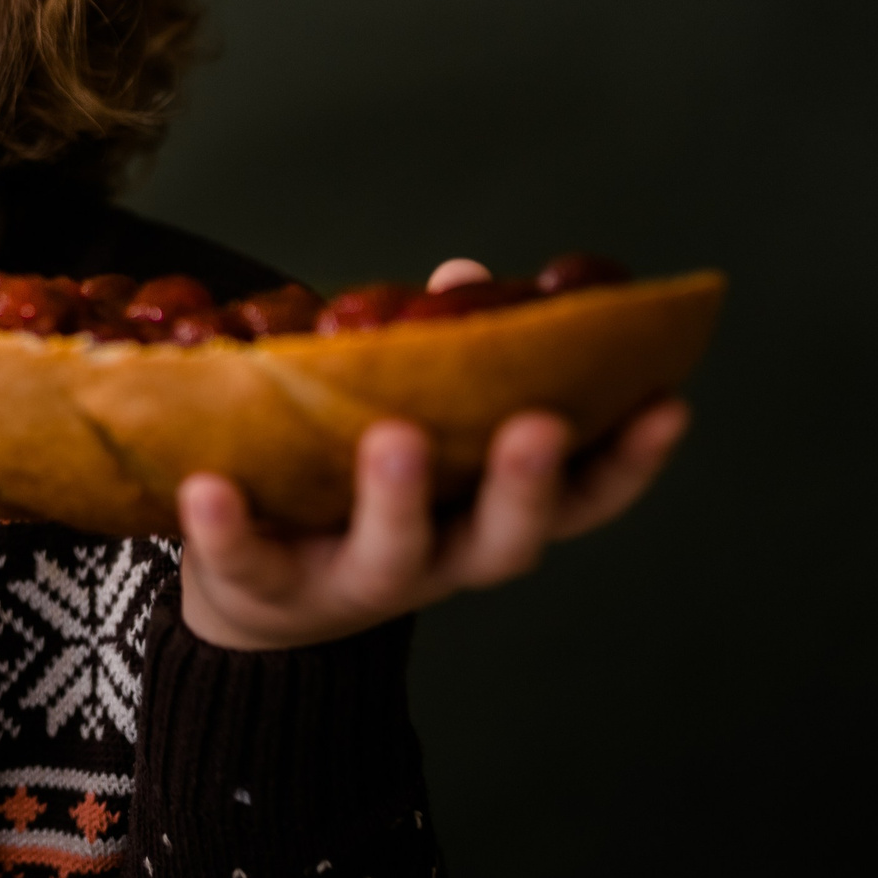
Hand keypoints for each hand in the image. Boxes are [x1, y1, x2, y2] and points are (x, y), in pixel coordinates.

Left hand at [174, 258, 692, 650]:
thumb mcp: (410, 419)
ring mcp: (353, 581)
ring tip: (392, 438)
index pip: (579, 498)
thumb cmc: (355, 485)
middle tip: (533, 427)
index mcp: (484, 514)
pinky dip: (227, 528)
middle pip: (502, 541)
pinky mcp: (265, 587)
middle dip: (524, 485)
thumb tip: (467, 276)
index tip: (670, 403)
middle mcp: (439, 558)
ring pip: (390, 556)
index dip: (628, 461)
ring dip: (396, 500)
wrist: (262, 602)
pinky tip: (207, 486)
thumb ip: (442, 354)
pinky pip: (247, 562)